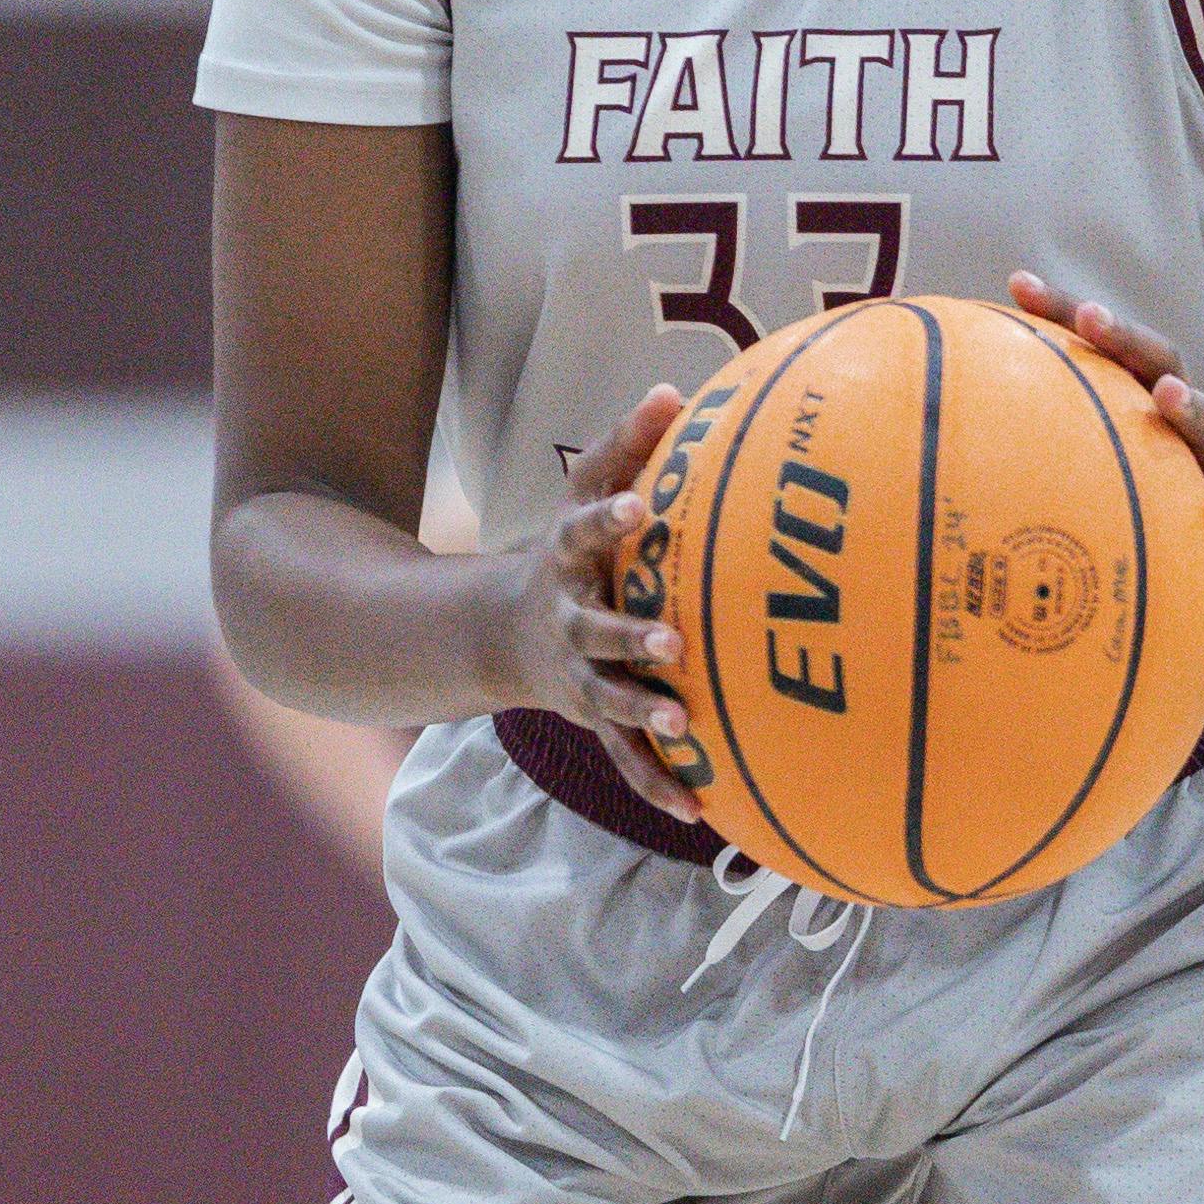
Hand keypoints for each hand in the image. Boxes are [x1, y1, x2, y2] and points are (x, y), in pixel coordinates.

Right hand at [495, 384, 699, 820]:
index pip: (587, 532)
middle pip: (596, 631)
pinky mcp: (595, 720)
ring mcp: (579, 677)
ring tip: (685, 726)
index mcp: (569, 563)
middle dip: (629, 637)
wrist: (505, 632)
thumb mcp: (582, 493)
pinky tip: (698, 813)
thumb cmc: (570, 550)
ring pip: (611, 702)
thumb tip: (674, 389)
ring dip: (644, 713)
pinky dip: (659, 784)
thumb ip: (625, 445)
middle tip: (671, 640)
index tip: (641, 506)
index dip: (611, 518)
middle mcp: (570, 623)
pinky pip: (628, 758)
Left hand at [1007, 272, 1203, 629]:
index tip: (1018, 284)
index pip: (1101, 346)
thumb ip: (1028, 450)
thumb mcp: (1076, 483)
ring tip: (1167, 395)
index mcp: (1135, 405)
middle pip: (1160, 363)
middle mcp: (1177, 426)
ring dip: (1189, 406)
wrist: (1198, 584)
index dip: (1061, 310)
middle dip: (1126, 338)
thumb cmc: (1120, 523)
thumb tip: (935, 422)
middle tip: (1092, 318)